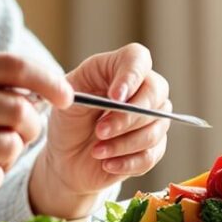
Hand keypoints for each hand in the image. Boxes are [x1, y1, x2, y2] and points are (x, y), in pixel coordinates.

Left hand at [31, 43, 172, 217]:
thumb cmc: (68, 122)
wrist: (68, 158)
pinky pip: (150, 155)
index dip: (131, 76)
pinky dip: (126, 162)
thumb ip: (86, 92)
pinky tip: (106, 163)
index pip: (138, 59)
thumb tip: (117, 99)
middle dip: (127, 117)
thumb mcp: (65, 101)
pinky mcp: (154, 147)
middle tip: (100, 131)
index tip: (115, 97)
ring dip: (122, 144)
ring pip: (154, 128)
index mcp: (117, 68)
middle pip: (155, 92)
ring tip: (96, 150)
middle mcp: (142, 89)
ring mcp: (153, 118)